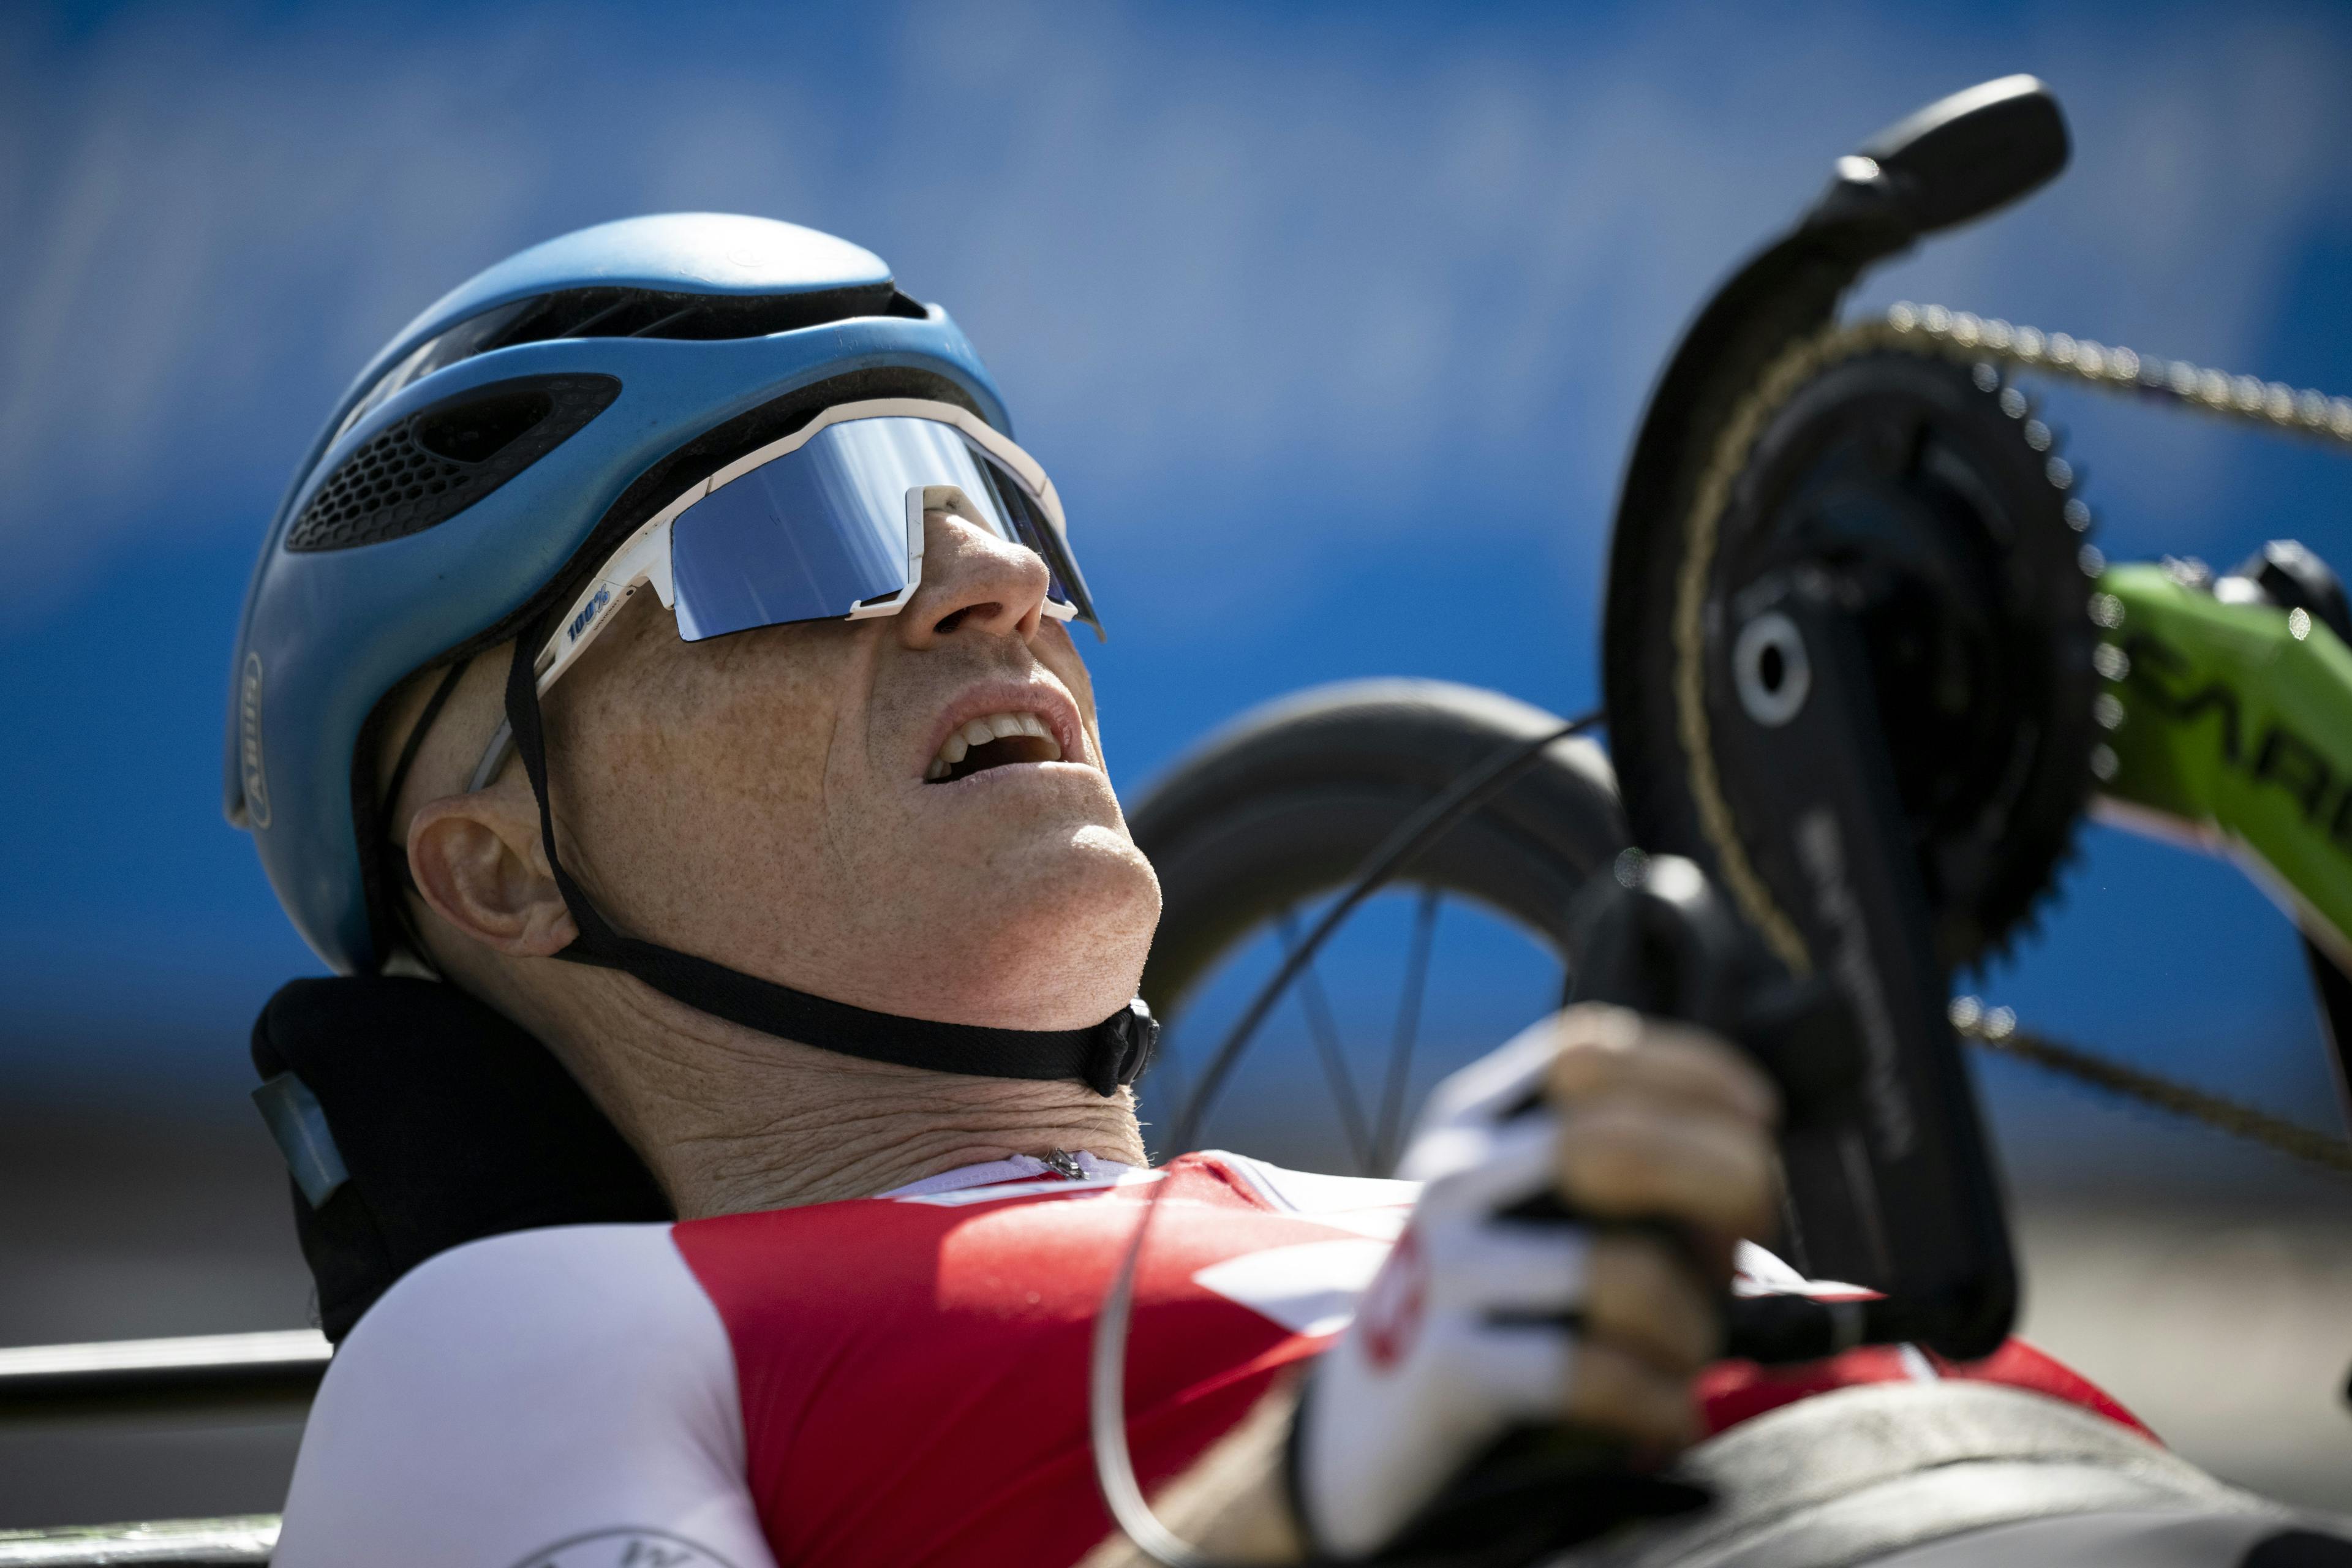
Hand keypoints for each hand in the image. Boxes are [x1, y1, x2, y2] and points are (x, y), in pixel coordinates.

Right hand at [1288, 1004, 1778, 1558]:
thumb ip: (1616, 1177)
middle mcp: (1451, 1178)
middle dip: (1715, 1186)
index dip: (1689, 1069)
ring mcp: (1443, 1269)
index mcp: (1474, 1124)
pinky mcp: (1444, 1365)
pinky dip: (1657, 1399)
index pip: (1586, 1052)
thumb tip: (1747, 1171)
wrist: (1365, 1435)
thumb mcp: (1532, 1219)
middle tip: (1738, 1249)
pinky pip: (1588, 1371)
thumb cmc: (1493, 1320)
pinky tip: (1670, 1415)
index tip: (1760, 1117)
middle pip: (1611, 1142)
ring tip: (1686, 1360)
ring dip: (1688, 1324)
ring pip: (1615, 1269)